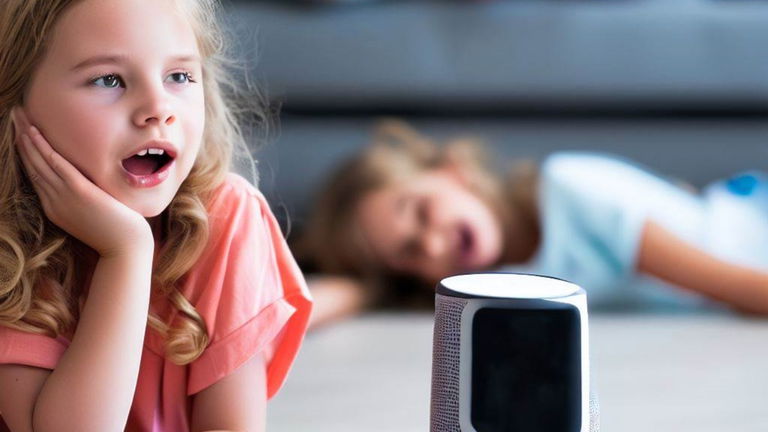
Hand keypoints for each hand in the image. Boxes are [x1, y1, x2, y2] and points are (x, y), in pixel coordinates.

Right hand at [11, 107, 153, 256]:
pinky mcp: (78, 191)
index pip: (34, 175)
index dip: (26, 153)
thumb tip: (87, 185)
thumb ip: (83, 200)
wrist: (126, 249)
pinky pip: (56, 165)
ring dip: (26, 137)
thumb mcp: (93, 215)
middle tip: (14, 116)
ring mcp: (63, 197)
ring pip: (38, 162)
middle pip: (31, 164)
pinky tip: (33, 133)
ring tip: (19, 116)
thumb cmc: (116, 234)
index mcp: (54, 208)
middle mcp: (53, 202)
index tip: (21, 134)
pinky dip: (43, 148)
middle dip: (21, 139)